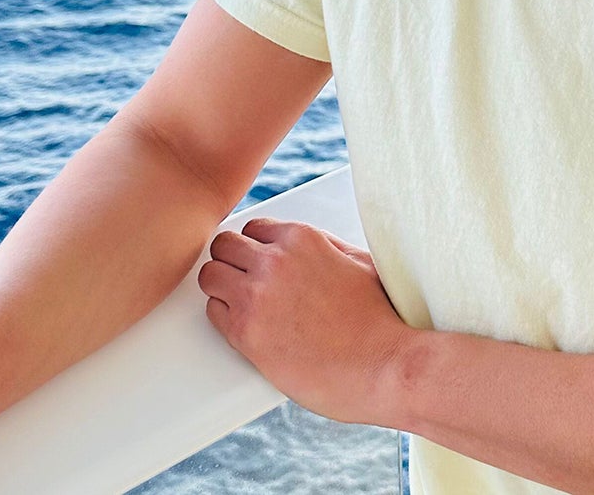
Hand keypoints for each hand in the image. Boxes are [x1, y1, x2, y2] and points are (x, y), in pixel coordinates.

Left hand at [196, 217, 412, 425]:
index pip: (253, 228)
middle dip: (232, 262)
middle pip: (224, 245)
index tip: (258, 264)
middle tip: (243, 283)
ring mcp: (256, 295)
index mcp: (301, 238)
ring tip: (240, 305)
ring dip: (222, 288)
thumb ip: (325, 246)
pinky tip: (245, 327)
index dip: (255, 248)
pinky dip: (224, 318)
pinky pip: (213, 312)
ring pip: (210, 275)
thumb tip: (306, 244)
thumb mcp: (358, 262)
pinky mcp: (246, 333)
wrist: (383, 366)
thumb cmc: (378, 319)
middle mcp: (274, 260)